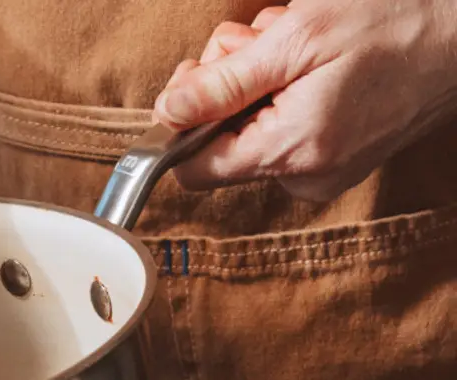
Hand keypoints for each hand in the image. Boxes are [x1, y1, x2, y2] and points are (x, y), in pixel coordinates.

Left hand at [153, 1, 456, 200]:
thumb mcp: (296, 39)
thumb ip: (224, 83)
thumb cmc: (395, 21)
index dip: (181, 122)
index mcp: (292, 151)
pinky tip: (315, 62)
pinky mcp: (339, 158)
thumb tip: (166, 112)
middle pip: (219, 144)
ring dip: (256, 79)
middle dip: (226, 86)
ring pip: (249, 130)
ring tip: (295, 44)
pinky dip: (284, 90)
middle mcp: (306, 176)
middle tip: (259, 41)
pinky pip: (283, 128)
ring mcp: (325, 171)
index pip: (193, 170)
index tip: (199, 78)